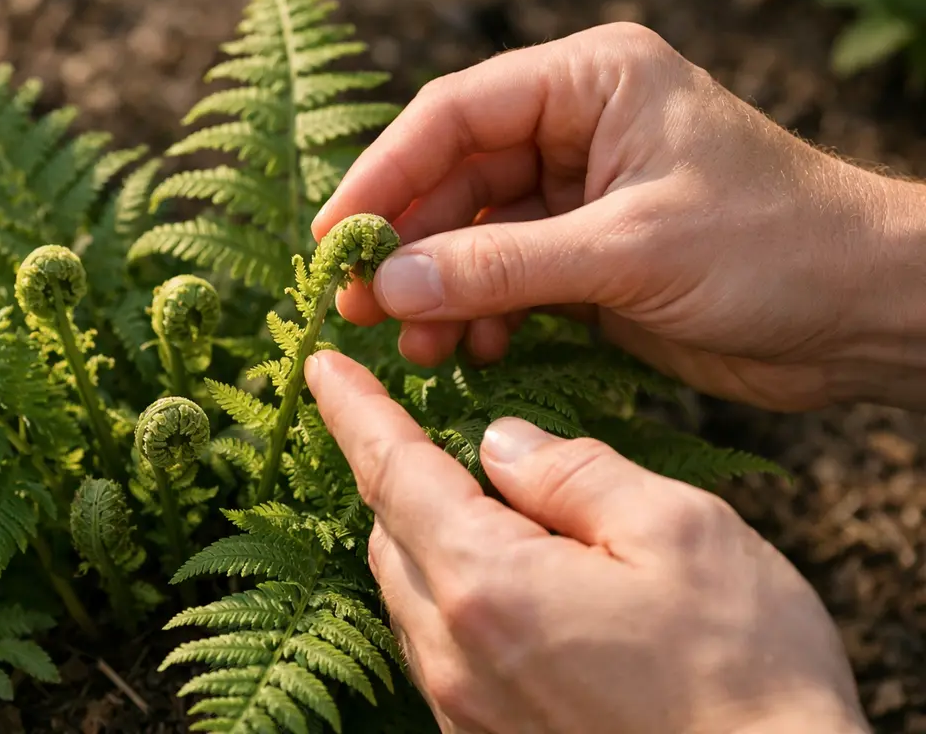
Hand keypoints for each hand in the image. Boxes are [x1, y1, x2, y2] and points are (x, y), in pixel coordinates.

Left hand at [305, 350, 869, 733]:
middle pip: (391, 535)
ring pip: (410, 594)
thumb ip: (574, 474)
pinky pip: (440, 650)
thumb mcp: (679, 532)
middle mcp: (455, 656)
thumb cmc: (747, 676)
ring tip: (502, 516)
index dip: (354, 412)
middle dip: (405, 475)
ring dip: (431, 539)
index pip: (393, 473)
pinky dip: (456, 599)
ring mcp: (464, 711)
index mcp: (490, 585)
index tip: (322, 370)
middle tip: (450, 438)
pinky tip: (519, 591)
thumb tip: (501, 443)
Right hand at [313, 22, 925, 412]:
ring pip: (473, 235)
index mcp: (591, 83)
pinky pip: (506, 279)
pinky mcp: (588, 257)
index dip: (384, 174)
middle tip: (355, 303)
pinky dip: (480, 315)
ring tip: (412, 345)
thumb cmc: (776, 250)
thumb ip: (500, 266)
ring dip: (438, 290)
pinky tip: (468, 351)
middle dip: (407, 244)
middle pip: (454, 176)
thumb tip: (389, 284)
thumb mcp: (627, 251)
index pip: (455, 114)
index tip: (335, 237)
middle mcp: (578, 128)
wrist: (865, 314)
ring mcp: (580, 195)